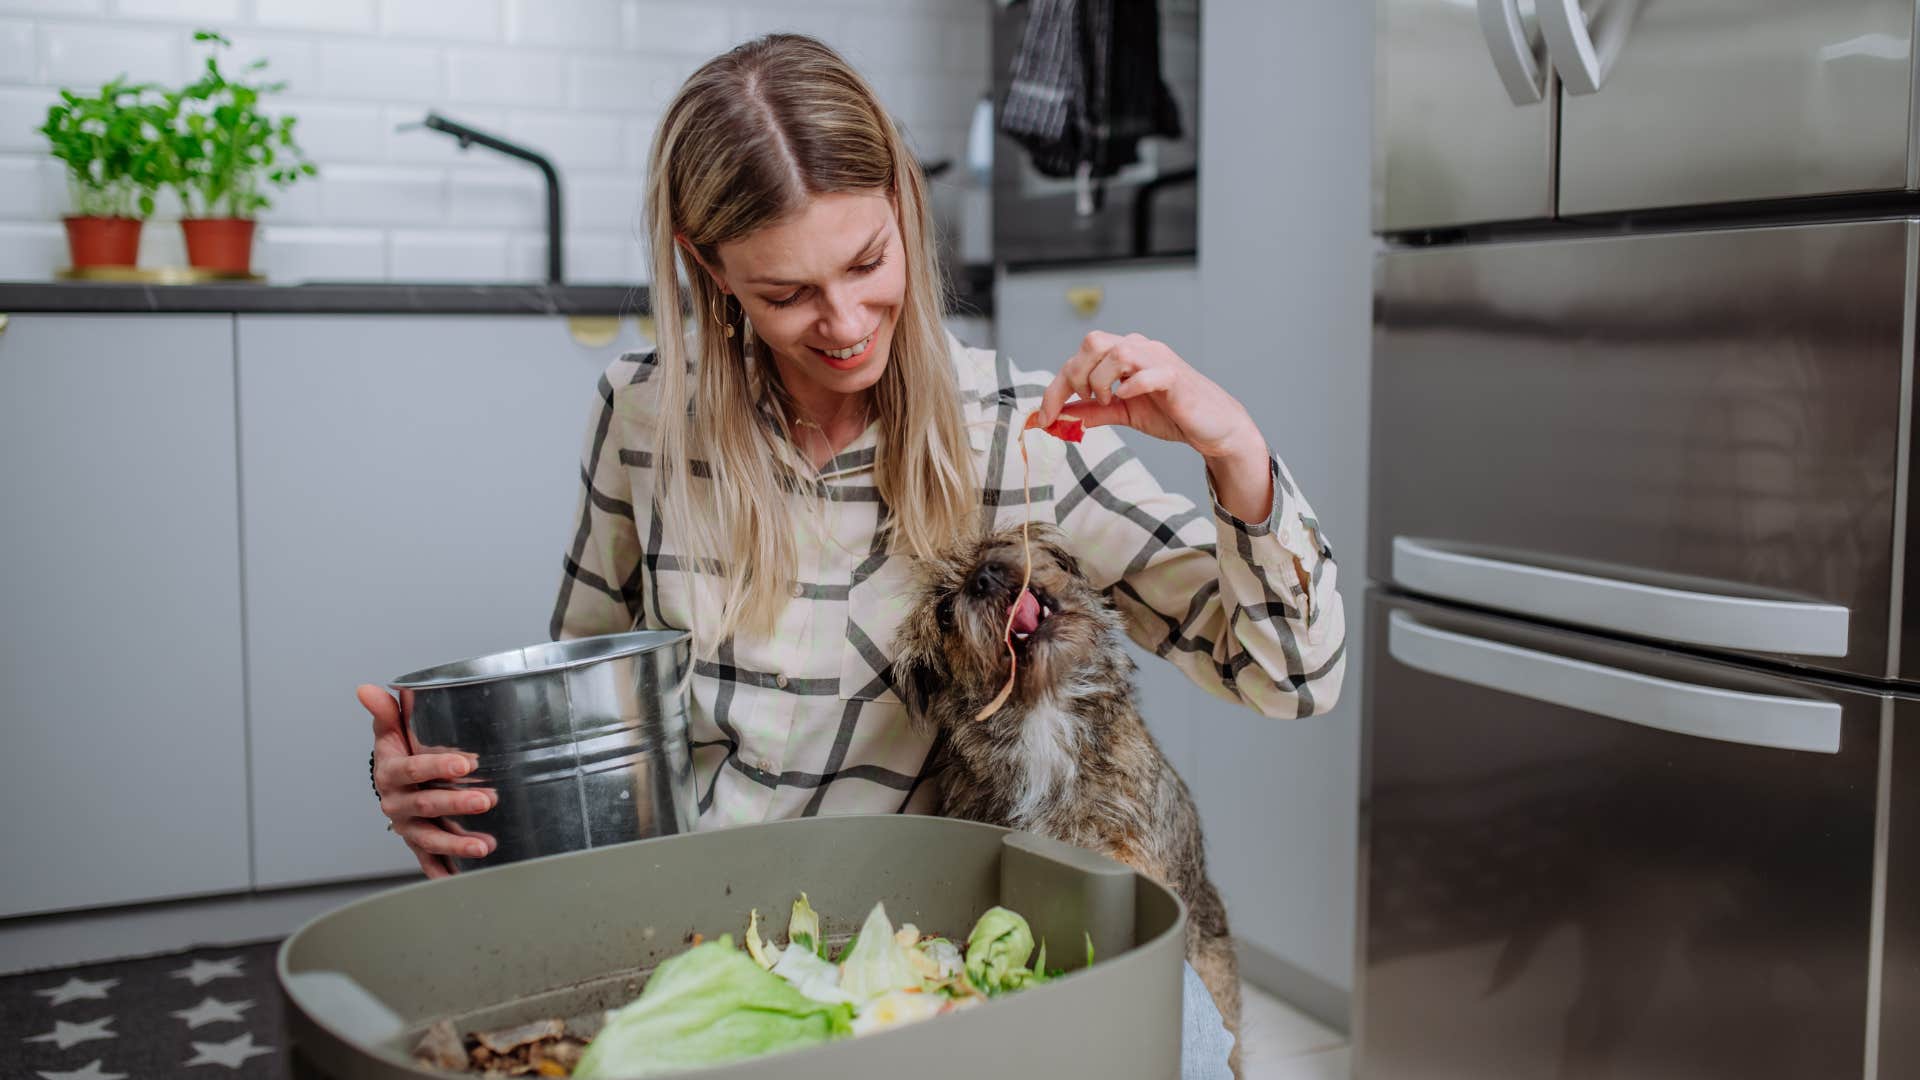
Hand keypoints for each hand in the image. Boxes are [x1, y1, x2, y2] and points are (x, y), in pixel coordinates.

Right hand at [360, 684, 496, 878]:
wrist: (392, 784)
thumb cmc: (397, 753)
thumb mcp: (390, 730)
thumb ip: (385, 711)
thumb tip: (366, 689)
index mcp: (391, 773)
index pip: (414, 770)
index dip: (437, 766)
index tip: (465, 764)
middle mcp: (397, 804)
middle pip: (427, 806)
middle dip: (456, 805)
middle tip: (487, 800)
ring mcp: (409, 828)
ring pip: (430, 839)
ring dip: (457, 844)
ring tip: (484, 846)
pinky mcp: (419, 846)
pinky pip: (430, 863)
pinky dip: (445, 873)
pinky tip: (466, 878)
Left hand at [1034, 331, 1264, 463]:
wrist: (1213, 427)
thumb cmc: (1171, 413)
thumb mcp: (1123, 413)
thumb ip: (1093, 411)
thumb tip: (1059, 417)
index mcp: (1124, 354)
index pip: (1079, 358)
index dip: (1056, 388)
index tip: (1044, 419)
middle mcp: (1140, 348)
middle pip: (1093, 342)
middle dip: (1076, 377)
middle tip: (1085, 402)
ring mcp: (1159, 359)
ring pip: (1117, 352)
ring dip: (1102, 380)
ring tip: (1111, 401)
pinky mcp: (1175, 377)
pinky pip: (1148, 372)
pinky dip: (1131, 386)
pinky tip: (1127, 398)